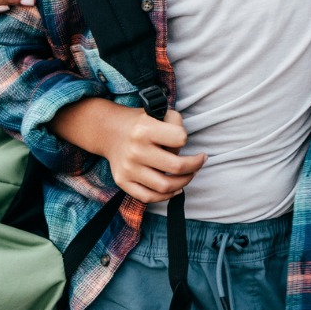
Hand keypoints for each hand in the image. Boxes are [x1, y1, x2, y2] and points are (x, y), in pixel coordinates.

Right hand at [62, 101, 205, 204]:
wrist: (110, 131)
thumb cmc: (142, 122)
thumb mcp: (159, 112)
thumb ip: (176, 124)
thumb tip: (182, 150)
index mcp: (145, 129)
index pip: (180, 139)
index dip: (185, 138)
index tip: (182, 139)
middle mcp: (135, 150)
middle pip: (176, 166)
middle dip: (195, 165)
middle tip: (200, 161)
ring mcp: (128, 168)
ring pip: (165, 186)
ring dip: (184, 182)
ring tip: (190, 175)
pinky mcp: (122, 181)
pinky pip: (148, 197)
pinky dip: (166, 196)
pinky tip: (176, 189)